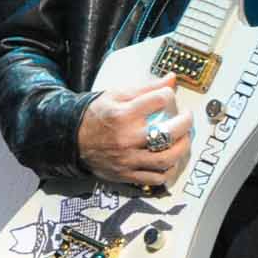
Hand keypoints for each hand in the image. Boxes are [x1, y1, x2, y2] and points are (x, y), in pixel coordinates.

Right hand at [77, 75, 191, 187]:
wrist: (71, 139)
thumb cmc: (95, 116)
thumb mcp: (116, 95)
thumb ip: (146, 88)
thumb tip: (171, 79)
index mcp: (123, 115)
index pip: (159, 100)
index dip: (168, 96)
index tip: (169, 97)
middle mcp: (126, 138)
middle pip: (168, 132)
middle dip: (185, 122)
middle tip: (186, 118)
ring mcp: (127, 159)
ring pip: (165, 158)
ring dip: (181, 148)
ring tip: (183, 139)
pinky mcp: (126, 174)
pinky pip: (155, 178)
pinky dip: (168, 171)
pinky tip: (171, 161)